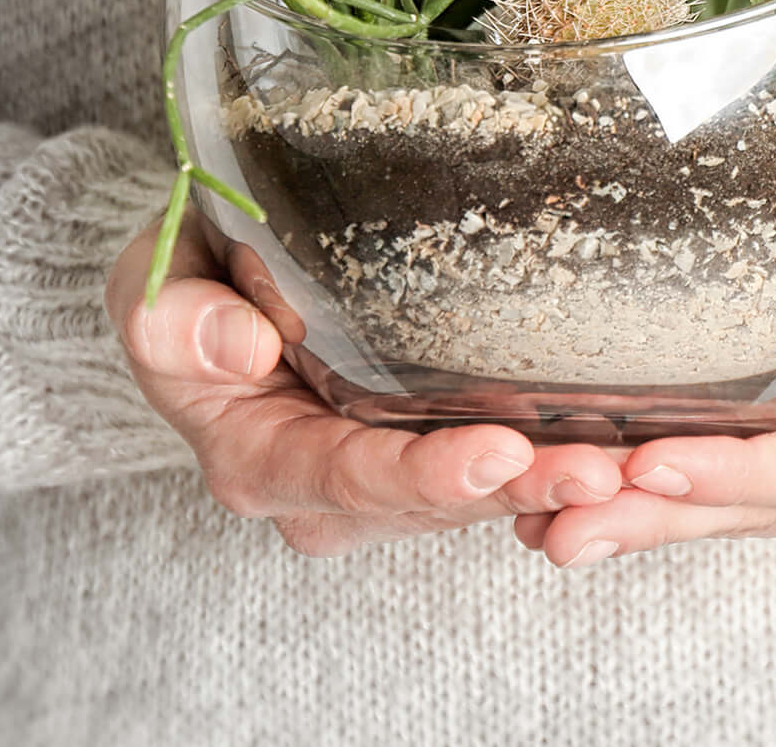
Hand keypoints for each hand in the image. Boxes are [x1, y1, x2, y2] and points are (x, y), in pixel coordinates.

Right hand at [112, 211, 627, 555]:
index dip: (425, 471)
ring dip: (552, 482)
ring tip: (626, 465)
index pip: (351, 477)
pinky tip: (621, 442)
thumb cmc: (182, 280)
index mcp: (258, 458)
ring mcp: (381, 472)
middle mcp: (326, 488)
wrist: (205, 277)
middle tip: (599, 472)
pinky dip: (553, 456)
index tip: (496, 452)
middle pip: (432, 498)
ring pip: (476, 490)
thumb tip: (239, 346)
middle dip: (518, 489)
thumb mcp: (150, 284)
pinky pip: (495, 461)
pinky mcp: (425, 443)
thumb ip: (174, 317)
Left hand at [509, 179, 775, 567]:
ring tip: (542, 524)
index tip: (654, 463)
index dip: (737, 473)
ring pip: (723, 511)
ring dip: (635, 521)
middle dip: (658, 515)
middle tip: (560, 518)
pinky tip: (563, 507)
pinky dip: (643, 500)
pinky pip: (714, 492)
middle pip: (754, 506)